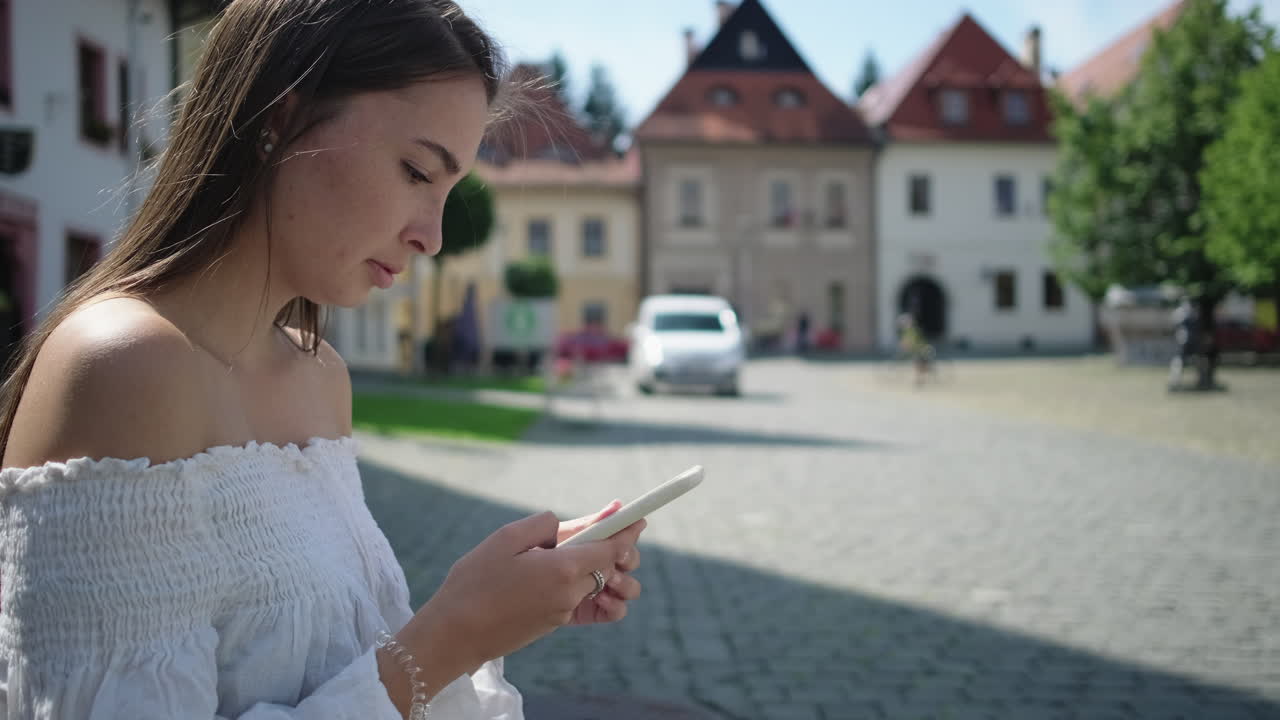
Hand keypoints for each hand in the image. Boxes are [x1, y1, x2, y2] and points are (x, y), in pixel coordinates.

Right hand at [402, 510, 642, 672]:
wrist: (455, 633)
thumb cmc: (474, 581)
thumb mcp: (505, 538)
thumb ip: (543, 524)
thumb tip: (566, 524)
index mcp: (563, 568)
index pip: (612, 547)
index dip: (627, 530)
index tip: (636, 516)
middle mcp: (571, 592)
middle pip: (611, 566)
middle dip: (616, 548)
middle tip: (602, 529)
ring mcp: (565, 611)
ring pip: (602, 587)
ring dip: (607, 573)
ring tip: (589, 556)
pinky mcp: (556, 624)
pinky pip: (590, 608)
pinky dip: (596, 596)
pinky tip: (587, 585)